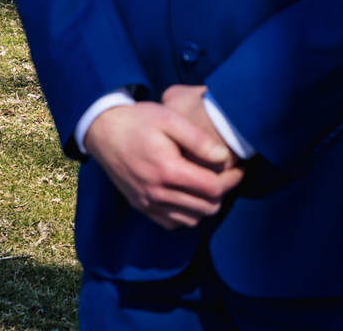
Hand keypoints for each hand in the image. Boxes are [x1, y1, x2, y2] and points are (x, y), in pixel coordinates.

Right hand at [83, 100, 243, 230]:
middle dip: (223, 193)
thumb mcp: (171, 118)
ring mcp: (146, 203)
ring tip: (210, 185)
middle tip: (227, 175)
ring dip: (206, 206)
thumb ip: (199, 140)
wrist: (103, 130)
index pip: (213, 189)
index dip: (232, 180)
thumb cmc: (140, 120)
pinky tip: (190, 195)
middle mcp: (156, 193)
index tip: (239, 168)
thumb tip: (223, 158)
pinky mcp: (140, 207)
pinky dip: (186, 215)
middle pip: (206, 208)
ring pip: (191, 220)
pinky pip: (172, 223)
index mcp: (168, 171)